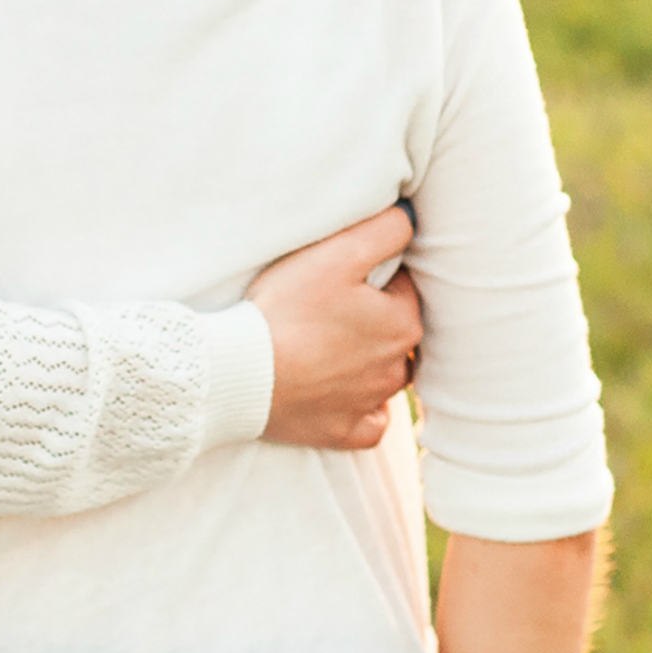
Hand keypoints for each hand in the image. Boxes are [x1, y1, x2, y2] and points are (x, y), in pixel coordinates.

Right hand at [247, 203, 422, 449]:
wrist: (240, 373)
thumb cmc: (288, 309)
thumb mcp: (338, 251)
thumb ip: (385, 229)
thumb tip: (411, 220)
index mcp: (402, 324)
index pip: (403, 288)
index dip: (374, 277)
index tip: (340, 275)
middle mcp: (396, 368)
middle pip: (394, 333)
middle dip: (373, 318)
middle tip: (328, 305)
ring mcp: (370, 404)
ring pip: (384, 377)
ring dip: (366, 362)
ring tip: (325, 345)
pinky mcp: (345, 432)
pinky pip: (368, 423)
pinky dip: (359, 409)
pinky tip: (336, 392)